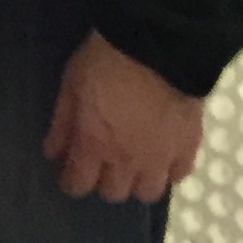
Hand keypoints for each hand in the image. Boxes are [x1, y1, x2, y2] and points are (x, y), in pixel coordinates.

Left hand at [45, 31, 204, 202]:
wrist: (159, 48)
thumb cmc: (105, 62)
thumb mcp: (71, 87)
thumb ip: (62, 124)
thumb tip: (53, 153)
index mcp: (94, 145)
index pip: (78, 185)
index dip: (71, 182)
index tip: (70, 173)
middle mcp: (128, 161)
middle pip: (114, 194)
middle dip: (104, 182)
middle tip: (102, 163)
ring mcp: (162, 157)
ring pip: (149, 193)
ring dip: (138, 181)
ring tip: (133, 163)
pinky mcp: (189, 146)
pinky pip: (179, 174)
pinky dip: (168, 170)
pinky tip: (161, 155)